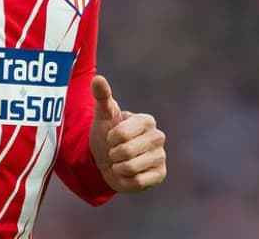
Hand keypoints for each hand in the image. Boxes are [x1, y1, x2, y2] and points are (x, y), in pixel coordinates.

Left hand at [89, 75, 166, 192]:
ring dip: (118, 168)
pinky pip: (138, 181)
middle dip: (113, 154)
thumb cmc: (106, 135)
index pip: (122, 133)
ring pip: (131, 167)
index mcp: (146, 120)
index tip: (111, 137)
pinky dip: (126, 180)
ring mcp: (161, 156)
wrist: (107, 162)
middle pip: (126, 151)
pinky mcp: (160, 174)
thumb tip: (97, 78)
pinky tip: (128, 174)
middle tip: (115, 152)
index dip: (111, 138)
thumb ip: (101, 97)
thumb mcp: (102, 116)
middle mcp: (158, 137)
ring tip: (120, 162)